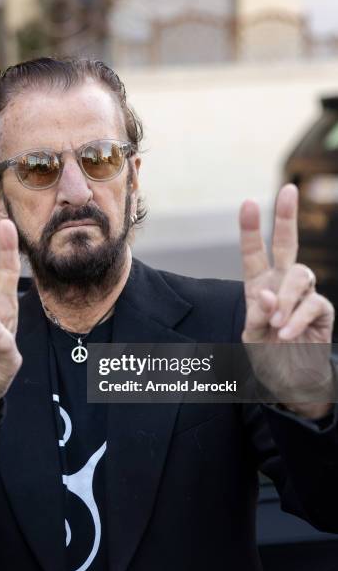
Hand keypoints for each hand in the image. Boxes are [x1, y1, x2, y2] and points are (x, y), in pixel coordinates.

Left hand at [239, 184, 334, 417]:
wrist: (291, 381)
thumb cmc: (267, 354)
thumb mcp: (252, 337)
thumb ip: (256, 316)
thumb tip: (266, 294)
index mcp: (258, 285)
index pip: (254, 252)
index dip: (250, 229)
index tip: (248, 202)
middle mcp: (281, 284)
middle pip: (286, 244)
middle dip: (286, 217)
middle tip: (288, 189)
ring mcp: (303, 296)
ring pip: (300, 274)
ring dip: (286, 297)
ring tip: (277, 326)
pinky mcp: (321, 311)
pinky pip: (313, 303)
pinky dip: (297, 319)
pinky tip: (287, 333)